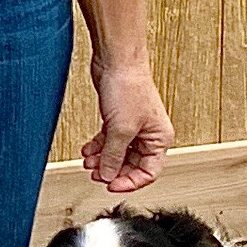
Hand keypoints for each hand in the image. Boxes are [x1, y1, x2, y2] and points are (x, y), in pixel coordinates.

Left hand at [82, 56, 173, 193]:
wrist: (116, 60)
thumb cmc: (129, 86)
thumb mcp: (121, 130)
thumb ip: (114, 156)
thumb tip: (107, 175)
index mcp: (159, 138)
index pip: (149, 173)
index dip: (129, 182)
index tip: (111, 185)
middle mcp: (149, 134)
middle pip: (132, 164)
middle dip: (112, 170)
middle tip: (96, 174)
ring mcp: (133, 126)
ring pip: (118, 153)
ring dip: (102, 160)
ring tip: (88, 162)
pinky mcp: (118, 118)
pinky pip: (109, 140)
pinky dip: (98, 147)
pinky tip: (87, 150)